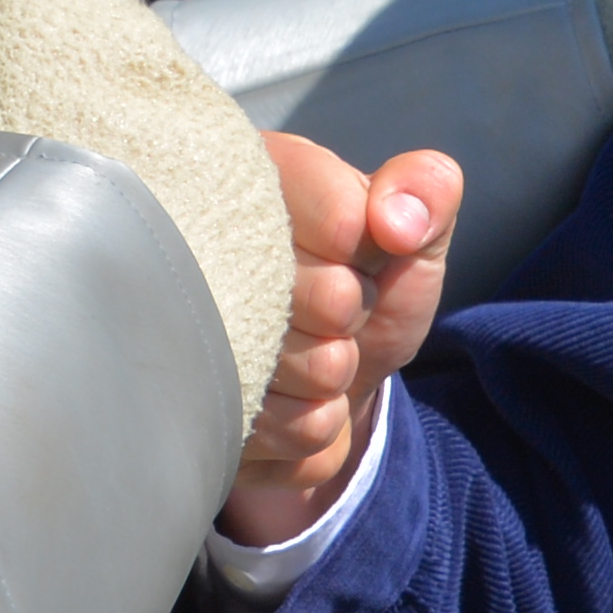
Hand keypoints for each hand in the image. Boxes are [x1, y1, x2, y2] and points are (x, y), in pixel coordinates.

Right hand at [224, 134, 456, 545]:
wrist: (324, 377)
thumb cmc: (363, 286)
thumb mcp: (406, 231)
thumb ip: (426, 192)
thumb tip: (398, 222)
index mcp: (253, 178)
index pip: (344, 220)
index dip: (364, 247)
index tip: (345, 248)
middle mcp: (202, 246)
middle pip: (333, 301)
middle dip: (353, 315)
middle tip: (328, 306)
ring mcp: (186, 332)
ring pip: (318, 372)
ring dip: (335, 375)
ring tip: (303, 350)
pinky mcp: (197, 413)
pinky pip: (299, 434)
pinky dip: (315, 424)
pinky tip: (286, 397)